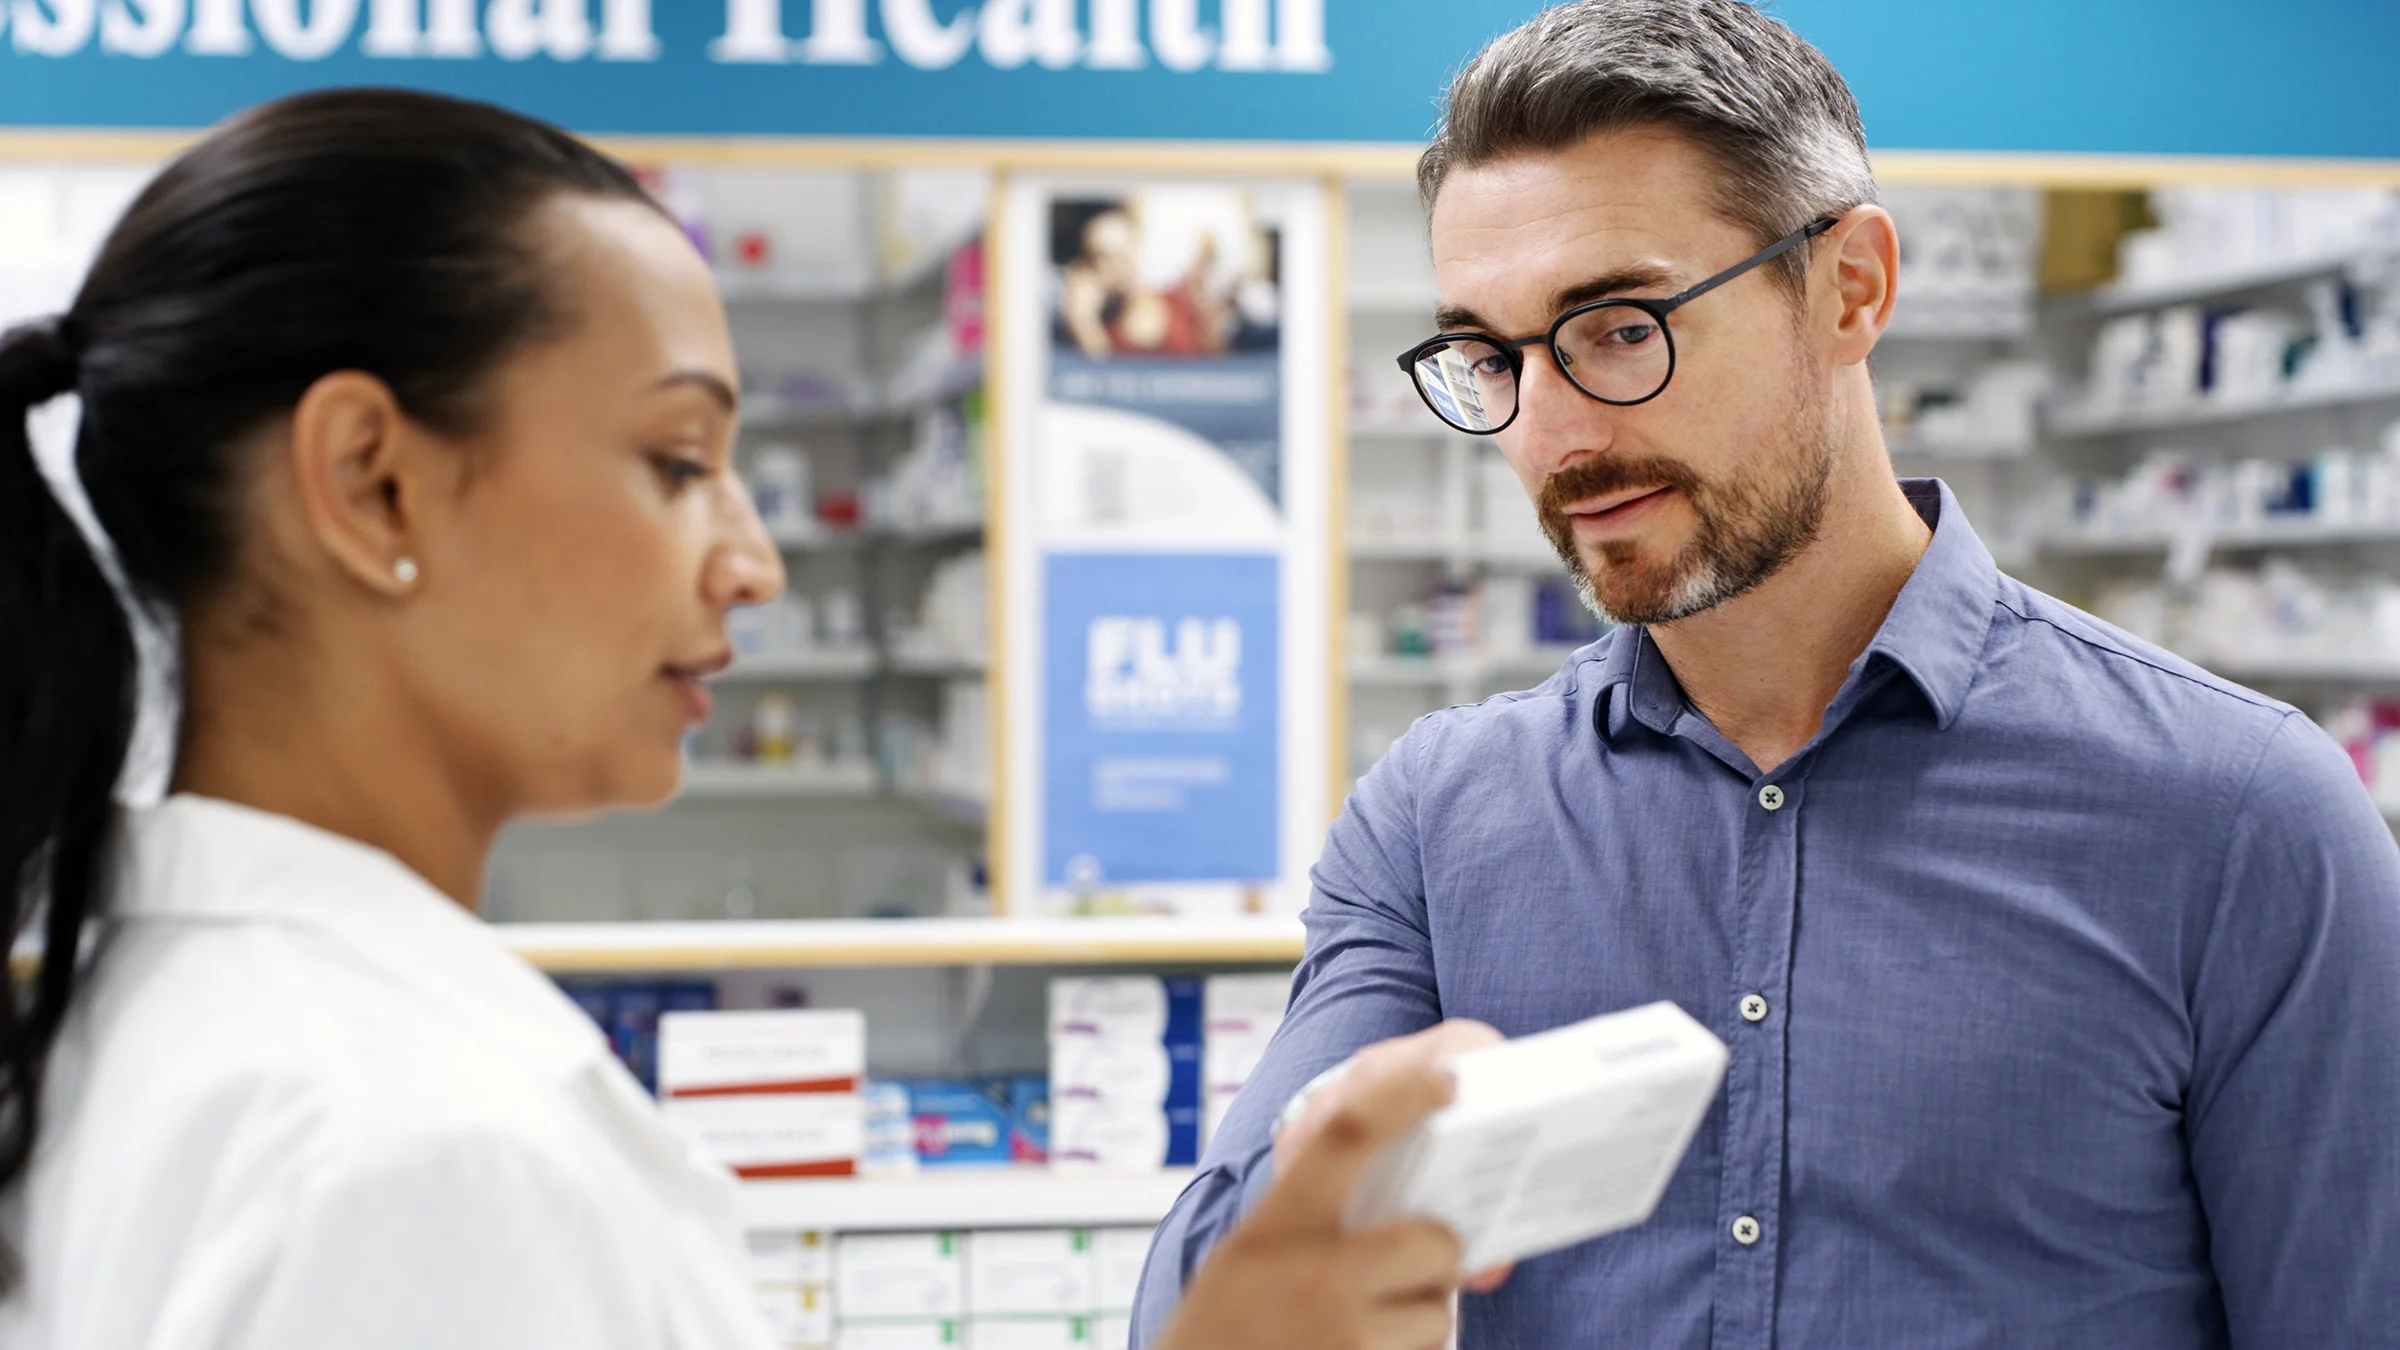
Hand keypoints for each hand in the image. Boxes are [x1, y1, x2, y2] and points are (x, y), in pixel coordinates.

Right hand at [1153, 1022, 1494, 1349]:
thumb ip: (1305, 1216)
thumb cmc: (1218, 1326)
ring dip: (1422, 1314)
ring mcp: (1342, 1336)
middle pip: (1431, 1241)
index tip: (1444, 1077)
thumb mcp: (1247, 1254)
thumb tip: (1392, 1192)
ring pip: (1436, 1312)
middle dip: (1438, 1251)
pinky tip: (1367, 1347)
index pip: (1347, 1132)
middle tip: (1419, 1257)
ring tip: (1375, 1318)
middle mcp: (1313, 1276)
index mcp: (1274, 1225)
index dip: (1401, 1094)